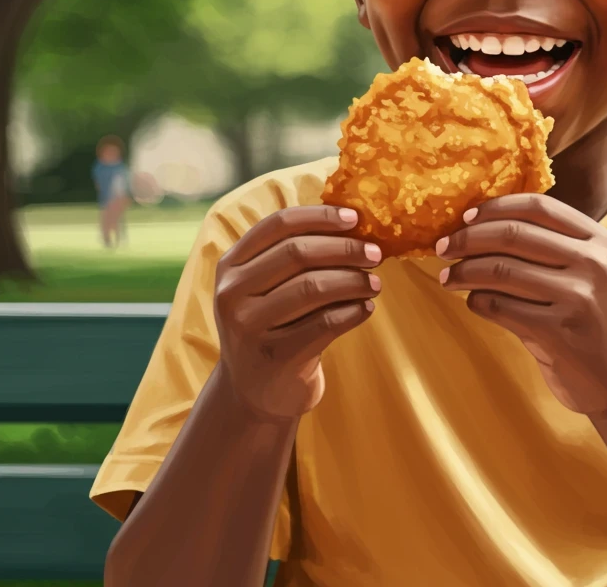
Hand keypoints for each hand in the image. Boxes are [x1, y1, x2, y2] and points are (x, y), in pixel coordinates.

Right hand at [214, 205, 381, 421]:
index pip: (278, 224)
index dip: (320, 216)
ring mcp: (249, 327)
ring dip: (354, 281)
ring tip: (375, 284)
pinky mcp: (275, 357)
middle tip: (375, 254)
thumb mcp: (266, 286)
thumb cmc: (272, 324)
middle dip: (345, 249)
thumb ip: (294, 255)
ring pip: (314, 287)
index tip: (355, 218)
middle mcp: (232, 293)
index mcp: (231, 264)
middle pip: (298, 252)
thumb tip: (354, 223)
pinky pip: (326, 323)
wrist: (254, 391)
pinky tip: (366, 308)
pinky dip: (354, 312)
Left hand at [437, 195, 606, 418]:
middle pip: (513, 234)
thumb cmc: (600, 323)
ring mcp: (578, 297)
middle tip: (444, 247)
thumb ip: (554, 248)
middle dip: (469, 238)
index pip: (538, 206)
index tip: (466, 216)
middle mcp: (592, 263)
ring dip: (464, 272)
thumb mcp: (593, 274)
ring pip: (501, 269)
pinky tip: (473, 302)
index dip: (496, 207)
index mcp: (599, 240)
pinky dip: (477, 301)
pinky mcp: (558, 332)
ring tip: (447, 278)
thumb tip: (484, 227)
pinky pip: (499, 306)